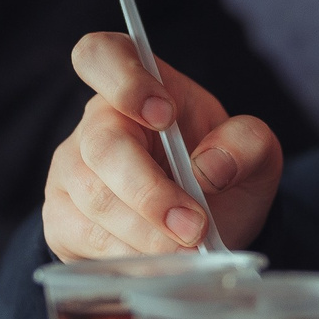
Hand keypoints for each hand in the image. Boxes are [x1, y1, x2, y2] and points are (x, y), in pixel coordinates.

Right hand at [43, 34, 280, 258]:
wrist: (203, 233)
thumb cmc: (222, 178)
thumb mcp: (255, 156)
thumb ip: (247, 144)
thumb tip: (211, 167)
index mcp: (140, 89)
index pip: (102, 56)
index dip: (123, 80)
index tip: (162, 115)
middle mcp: (96, 125)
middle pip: (102, 147)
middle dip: (151, 193)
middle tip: (195, 228)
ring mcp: (71, 173)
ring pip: (94, 201)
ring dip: (146, 234)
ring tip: (188, 251)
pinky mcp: (62, 220)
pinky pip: (83, 239)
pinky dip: (128, 256)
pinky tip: (158, 263)